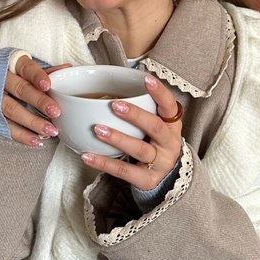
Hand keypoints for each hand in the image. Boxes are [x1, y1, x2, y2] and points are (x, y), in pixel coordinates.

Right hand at [3, 55, 67, 146]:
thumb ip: (43, 70)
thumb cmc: (4, 73)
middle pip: (20, 89)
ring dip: (32, 122)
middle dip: (39, 101)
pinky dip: (21, 135)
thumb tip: (68, 69)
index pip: (25, 67)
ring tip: (51, 130)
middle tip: (56, 111)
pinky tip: (36, 140)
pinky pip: (5, 126)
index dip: (37, 76)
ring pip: (12, 110)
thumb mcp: (19, 66)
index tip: (48, 85)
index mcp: (10, 63)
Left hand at [81, 74, 182, 190]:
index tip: (146, 80)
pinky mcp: (147, 180)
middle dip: (135, 115)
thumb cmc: (154, 142)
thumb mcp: (156, 124)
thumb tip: (109, 85)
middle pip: (155, 127)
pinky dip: (104, 163)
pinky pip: (124, 171)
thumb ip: (142, 108)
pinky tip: (87, 155)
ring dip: (118, 138)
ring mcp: (160, 162)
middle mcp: (169, 143)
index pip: (169, 105)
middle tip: (114, 105)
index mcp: (172, 124)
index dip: (160, 92)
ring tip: (98, 129)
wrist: (166, 177)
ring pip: (139, 149)